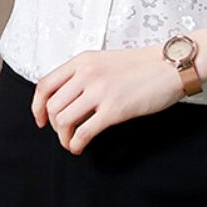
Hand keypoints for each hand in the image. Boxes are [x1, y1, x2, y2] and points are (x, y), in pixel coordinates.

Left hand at [31, 44, 186, 154]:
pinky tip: (80, 147)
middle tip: (65, 134)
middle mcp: (87, 73)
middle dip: (54, 126)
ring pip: (63, 120)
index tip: (41, 120)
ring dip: (64, 137)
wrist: (169, 65)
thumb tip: (67, 100)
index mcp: (83, 60)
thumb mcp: (106, 60)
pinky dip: (76, 143)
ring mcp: (100, 91)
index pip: (45, 85)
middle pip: (52, 107)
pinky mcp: (114, 108)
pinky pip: (83, 132)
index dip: (37, 107)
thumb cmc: (142, 66)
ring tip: (73, 142)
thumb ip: (85, 74)